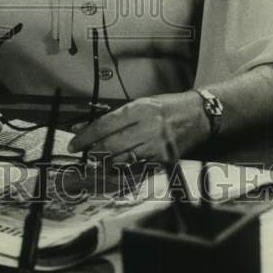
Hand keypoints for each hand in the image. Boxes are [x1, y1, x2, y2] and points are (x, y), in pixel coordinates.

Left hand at [68, 91, 209, 163]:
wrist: (198, 115)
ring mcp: (157, 145)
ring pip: (122, 159)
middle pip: (111, 145)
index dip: (86, 136)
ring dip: (106, 161)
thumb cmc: (166, 107)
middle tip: (84, 153)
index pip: (104, 125)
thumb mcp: (140, 104)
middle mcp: (147, 127)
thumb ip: (114, 116)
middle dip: (92, 151)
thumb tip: (86, 126)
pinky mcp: (164, 159)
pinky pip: (137, 168)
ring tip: (98, 159)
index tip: (74, 143)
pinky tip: (116, 166)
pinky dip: (123, 168)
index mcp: (138, 109)